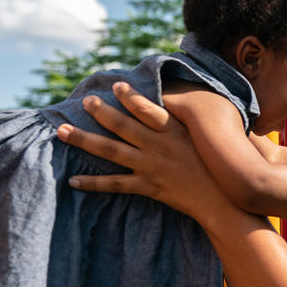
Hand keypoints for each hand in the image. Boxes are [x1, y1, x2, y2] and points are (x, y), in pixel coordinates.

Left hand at [56, 82, 234, 226]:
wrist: (223, 202)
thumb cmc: (219, 168)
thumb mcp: (209, 140)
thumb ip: (190, 124)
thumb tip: (179, 106)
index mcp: (174, 131)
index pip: (147, 108)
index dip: (130, 96)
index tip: (117, 85)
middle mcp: (159, 146)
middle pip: (122, 125)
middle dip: (100, 111)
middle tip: (85, 100)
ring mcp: (151, 167)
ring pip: (111, 151)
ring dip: (84, 140)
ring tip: (62, 131)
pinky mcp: (149, 187)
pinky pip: (115, 184)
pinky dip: (93, 184)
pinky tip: (73, 181)